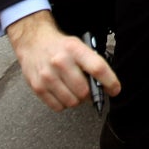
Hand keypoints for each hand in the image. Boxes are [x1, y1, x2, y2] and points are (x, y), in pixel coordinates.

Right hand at [5, 11, 119, 111]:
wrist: (33, 41)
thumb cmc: (59, 46)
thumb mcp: (78, 45)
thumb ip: (91, 62)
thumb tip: (105, 84)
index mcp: (75, 49)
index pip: (98, 68)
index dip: (110, 82)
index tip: (115, 89)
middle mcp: (60, 62)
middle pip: (84, 91)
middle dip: (91, 94)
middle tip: (90, 90)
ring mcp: (48, 76)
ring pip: (72, 102)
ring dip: (77, 100)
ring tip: (75, 91)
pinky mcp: (38, 87)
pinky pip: (58, 107)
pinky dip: (64, 104)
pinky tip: (63, 93)